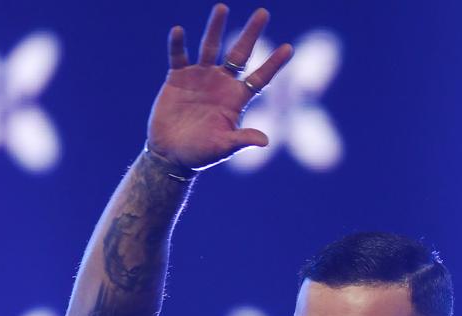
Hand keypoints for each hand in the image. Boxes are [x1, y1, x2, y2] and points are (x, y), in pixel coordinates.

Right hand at [147, 5, 292, 169]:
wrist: (171, 155)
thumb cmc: (200, 154)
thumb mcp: (223, 148)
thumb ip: (241, 140)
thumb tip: (265, 141)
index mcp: (236, 99)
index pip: (259, 78)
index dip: (274, 64)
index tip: (290, 48)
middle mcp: (221, 84)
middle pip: (239, 54)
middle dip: (251, 34)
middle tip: (263, 12)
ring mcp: (200, 77)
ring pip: (210, 46)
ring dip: (215, 28)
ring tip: (222, 8)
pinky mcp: (178, 77)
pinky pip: (178, 56)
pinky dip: (178, 45)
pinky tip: (179, 31)